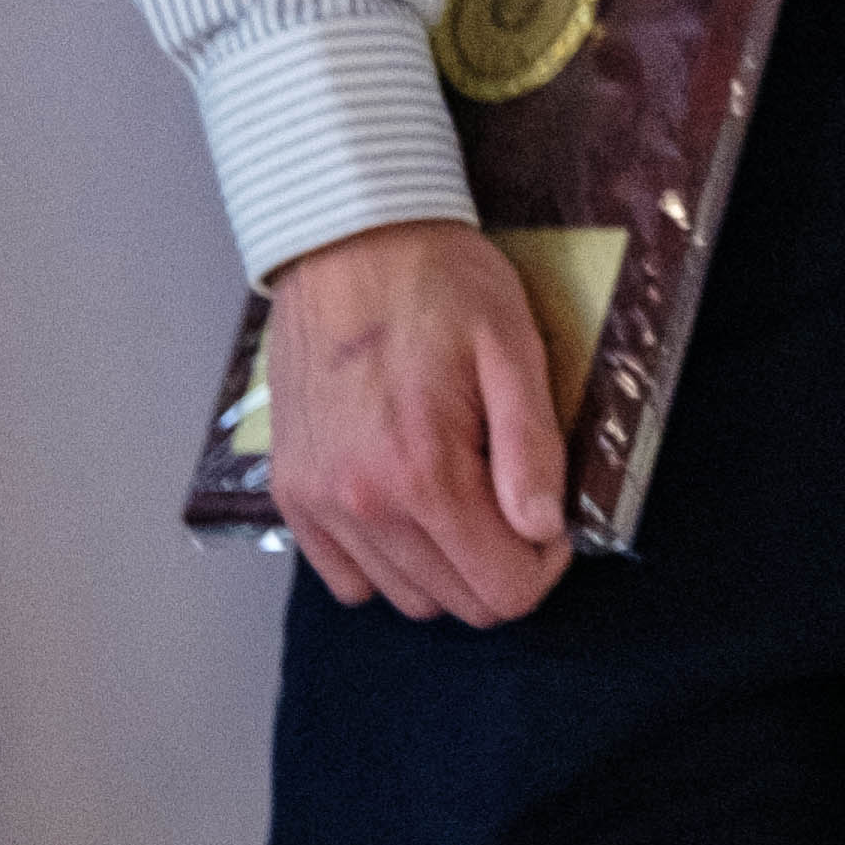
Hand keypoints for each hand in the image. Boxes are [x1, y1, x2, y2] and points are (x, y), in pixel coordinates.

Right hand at [259, 215, 572, 622]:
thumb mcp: (513, 349)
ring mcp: (317, 504)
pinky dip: (387, 564)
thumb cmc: (441, 285)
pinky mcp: (290, 495)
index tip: (553, 521)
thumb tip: (544, 529)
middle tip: (518, 504)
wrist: (348, 242)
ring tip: (468, 496)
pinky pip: (345, 577)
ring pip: (402, 597)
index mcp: (423, 473)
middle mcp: (361, 504)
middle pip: (454, 602)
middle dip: (502, 567)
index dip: (544, 565)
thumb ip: (531, 448)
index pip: (501, 587)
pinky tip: (413, 508)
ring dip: (448, 568)